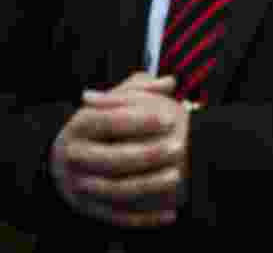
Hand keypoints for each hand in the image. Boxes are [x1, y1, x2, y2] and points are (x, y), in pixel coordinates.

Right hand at [49, 76, 189, 227]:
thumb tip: (169, 82)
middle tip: (180, 146)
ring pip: (114, 190)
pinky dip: (144, 218)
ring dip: (148, 185)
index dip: (138, 119)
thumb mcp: (112, 103)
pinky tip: (171, 213)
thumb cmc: (100, 125)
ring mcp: (79, 186)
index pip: (106, 121)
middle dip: (147, 153)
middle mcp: (74, 156)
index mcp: (79, 127)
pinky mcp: (89, 209)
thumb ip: (139, 90)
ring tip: (178, 176)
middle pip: (110, 158)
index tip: (169, 117)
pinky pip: (117, 217)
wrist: (65, 160)